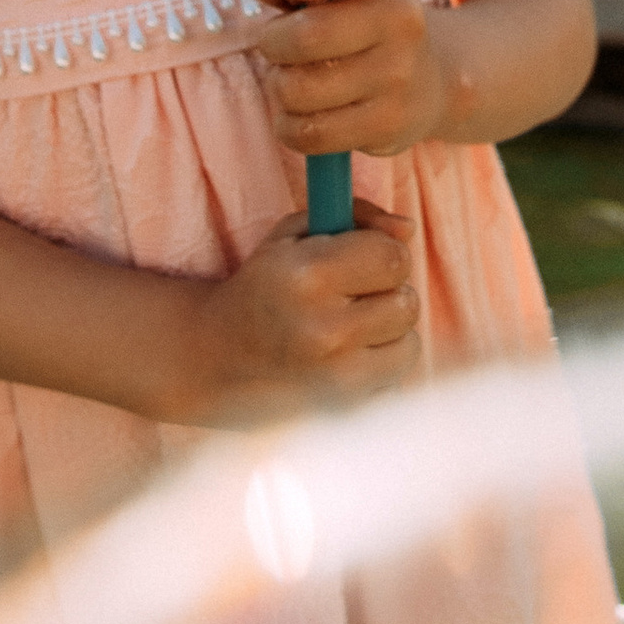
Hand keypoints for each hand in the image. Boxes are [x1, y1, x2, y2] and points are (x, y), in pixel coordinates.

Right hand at [195, 197, 419, 417]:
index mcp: (309, 275)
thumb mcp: (292, 236)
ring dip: (388, 331)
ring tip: (351, 326)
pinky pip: (395, 376)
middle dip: (387, 293)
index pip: (393, 257)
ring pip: (408, 341)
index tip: (365, 259)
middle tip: (354, 295)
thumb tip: (407, 228)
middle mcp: (324, 327)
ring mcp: (336, 374)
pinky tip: (347, 356)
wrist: (216, 358)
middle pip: (406, 300)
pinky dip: (380, 364)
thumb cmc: (262, 287)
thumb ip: (355, 217)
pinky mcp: (344, 406)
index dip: (385, 253)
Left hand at [240, 0, 452, 161]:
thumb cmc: (359, 24)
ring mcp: (399, 75)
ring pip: (299, 89)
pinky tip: (303, 113)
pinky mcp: (388, 125)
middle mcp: (403, 19)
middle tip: (278, 46)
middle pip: (307, 34)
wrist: (429, 80)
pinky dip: (290, 126)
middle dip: (273, 42)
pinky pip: (309, 133)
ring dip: (280, 86)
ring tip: (296, 79)